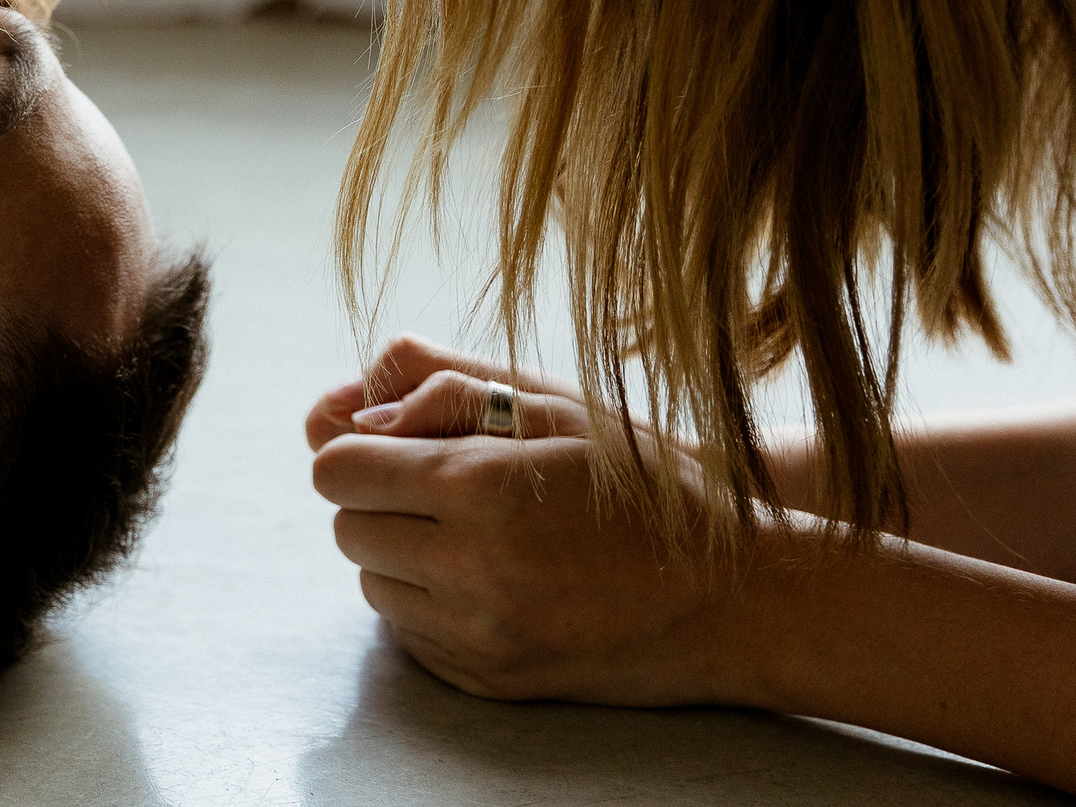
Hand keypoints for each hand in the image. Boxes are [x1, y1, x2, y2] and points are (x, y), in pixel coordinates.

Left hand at [306, 335, 754, 707]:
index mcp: (482, 488)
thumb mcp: (558, 410)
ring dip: (400, 553)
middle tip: (436, 486)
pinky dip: (428, 604)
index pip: (338, 470)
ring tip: (470, 532)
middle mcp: (472, 568)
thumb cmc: (649, 485)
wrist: (737, 600)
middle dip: (377, 500)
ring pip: (373, 585)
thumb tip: (357, 418)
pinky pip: (410, 636)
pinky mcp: (492, 680)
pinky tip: (486, 579)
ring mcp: (481, 635)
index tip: (386, 445)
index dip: (356, 450)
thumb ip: (444, 394)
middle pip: (347, 529)